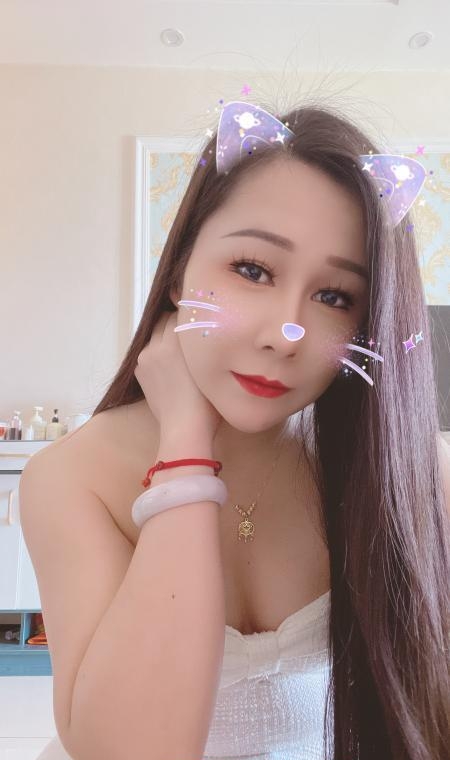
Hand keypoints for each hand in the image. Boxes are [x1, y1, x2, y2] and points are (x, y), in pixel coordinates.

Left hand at [134, 310, 222, 441]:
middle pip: (164, 320)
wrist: (185, 427)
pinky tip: (169, 370)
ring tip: (178, 356)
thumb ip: (203, 342)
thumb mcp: (211, 364)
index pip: (181, 311)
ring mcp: (145, 357)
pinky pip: (148, 352)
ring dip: (164, 339)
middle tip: (189, 337)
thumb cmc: (207, 399)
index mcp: (178, 339)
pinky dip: (157, 355)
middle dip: (175, 324)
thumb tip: (200, 328)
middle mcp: (158, 343)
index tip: (198, 320)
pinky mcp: (140, 371)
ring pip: (155, 336)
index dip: (190, 315)